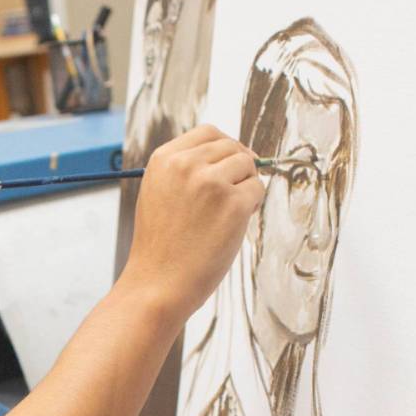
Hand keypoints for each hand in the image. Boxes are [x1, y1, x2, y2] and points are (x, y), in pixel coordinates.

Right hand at [118, 124, 263, 325]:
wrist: (157, 283)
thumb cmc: (160, 247)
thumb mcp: (158, 194)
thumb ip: (185, 170)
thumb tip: (230, 156)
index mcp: (164, 159)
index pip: (208, 132)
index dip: (225, 146)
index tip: (231, 163)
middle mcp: (186, 165)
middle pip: (232, 146)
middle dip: (239, 167)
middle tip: (233, 194)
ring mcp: (210, 182)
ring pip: (248, 165)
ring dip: (246, 185)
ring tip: (229, 212)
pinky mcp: (233, 204)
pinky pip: (258, 189)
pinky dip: (252, 204)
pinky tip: (234, 224)